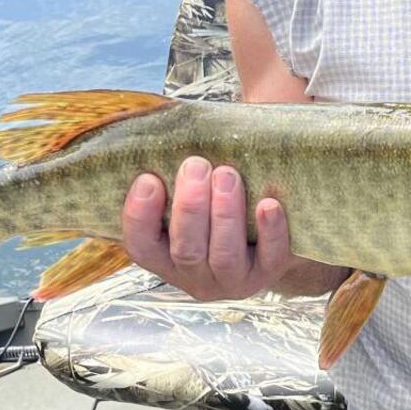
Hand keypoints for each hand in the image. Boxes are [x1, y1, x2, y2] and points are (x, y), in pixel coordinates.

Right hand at [122, 159, 293, 300]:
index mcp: (167, 258)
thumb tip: (172, 129)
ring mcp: (234, 280)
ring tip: (227, 175)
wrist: (269, 239)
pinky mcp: (270, 273)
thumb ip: (180, 178)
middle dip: (190, 207)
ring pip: (224, 255)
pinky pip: (272, 257)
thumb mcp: (194, 199)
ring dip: (225, 214)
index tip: (148, 178)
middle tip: (196, 166)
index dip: (139, 216)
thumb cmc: (218, 206)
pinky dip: (271, 231)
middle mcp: (196, 275)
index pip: (142, 246)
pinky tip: (269, 204)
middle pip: (186, 250)